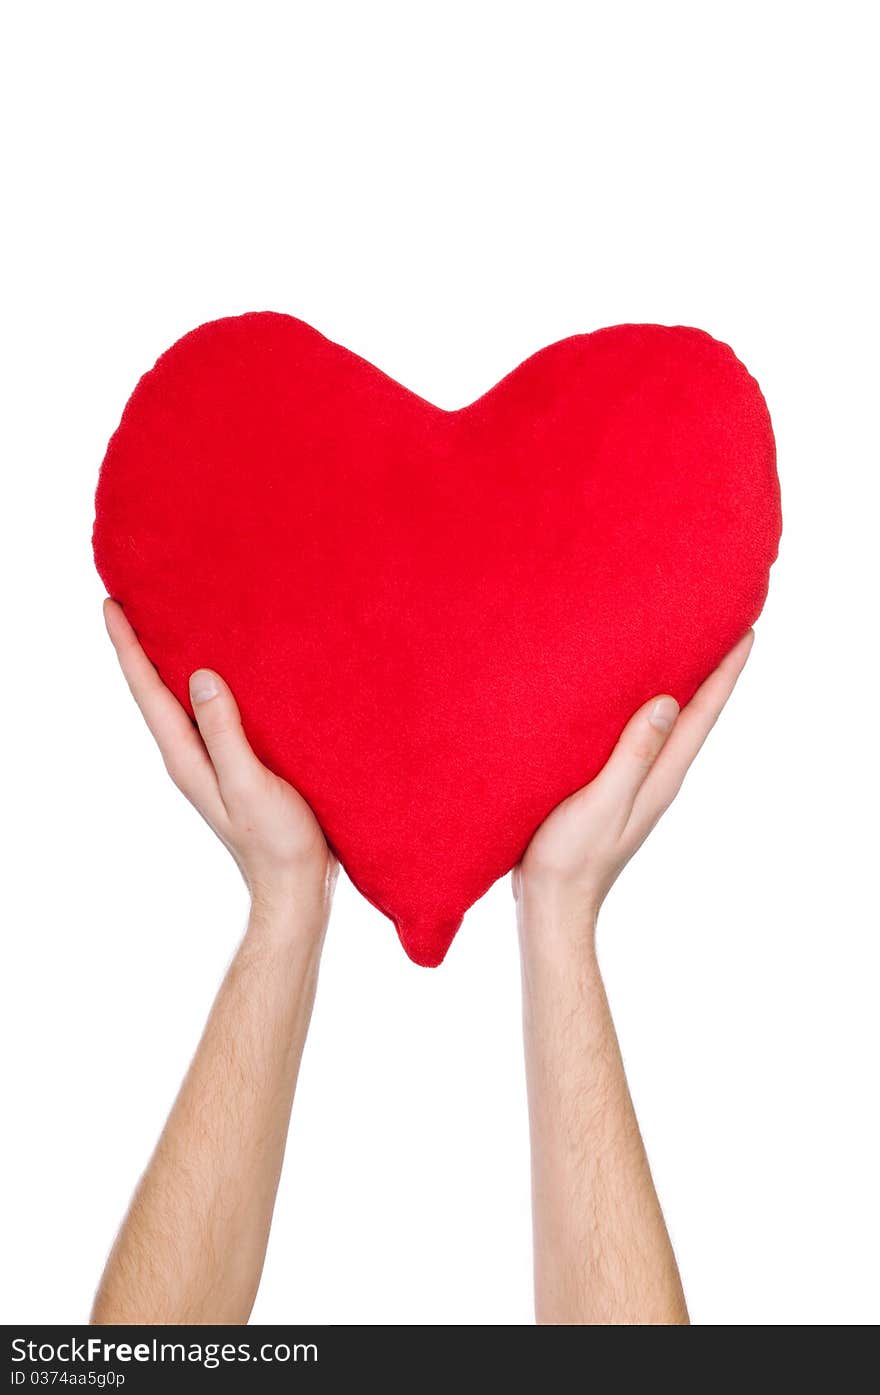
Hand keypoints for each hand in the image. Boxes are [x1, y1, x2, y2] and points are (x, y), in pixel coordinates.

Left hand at [103, 598, 335, 923]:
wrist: (295, 886)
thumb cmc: (276, 843)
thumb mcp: (249, 785)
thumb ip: (225, 733)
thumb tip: (202, 677)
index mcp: (186, 757)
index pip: (147, 692)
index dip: (127, 647)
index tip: (110, 604)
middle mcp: (191, 755)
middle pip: (155, 691)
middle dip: (141, 645)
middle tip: (134, 599)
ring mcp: (212, 761)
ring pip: (182, 701)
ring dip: (172, 662)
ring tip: (172, 621)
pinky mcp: (236, 764)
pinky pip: (212, 713)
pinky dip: (207, 684)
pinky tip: (223, 671)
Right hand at [514, 630, 754, 928]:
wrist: (552, 904)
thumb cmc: (571, 859)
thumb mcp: (602, 802)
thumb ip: (633, 754)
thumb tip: (669, 701)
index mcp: (662, 777)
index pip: (704, 714)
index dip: (727, 672)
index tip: (747, 630)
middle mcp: (658, 777)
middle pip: (695, 714)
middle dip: (712, 670)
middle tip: (721, 623)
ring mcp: (638, 785)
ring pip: (670, 725)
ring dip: (682, 686)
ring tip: (685, 646)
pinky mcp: (613, 788)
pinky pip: (641, 738)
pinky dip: (648, 709)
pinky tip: (632, 698)